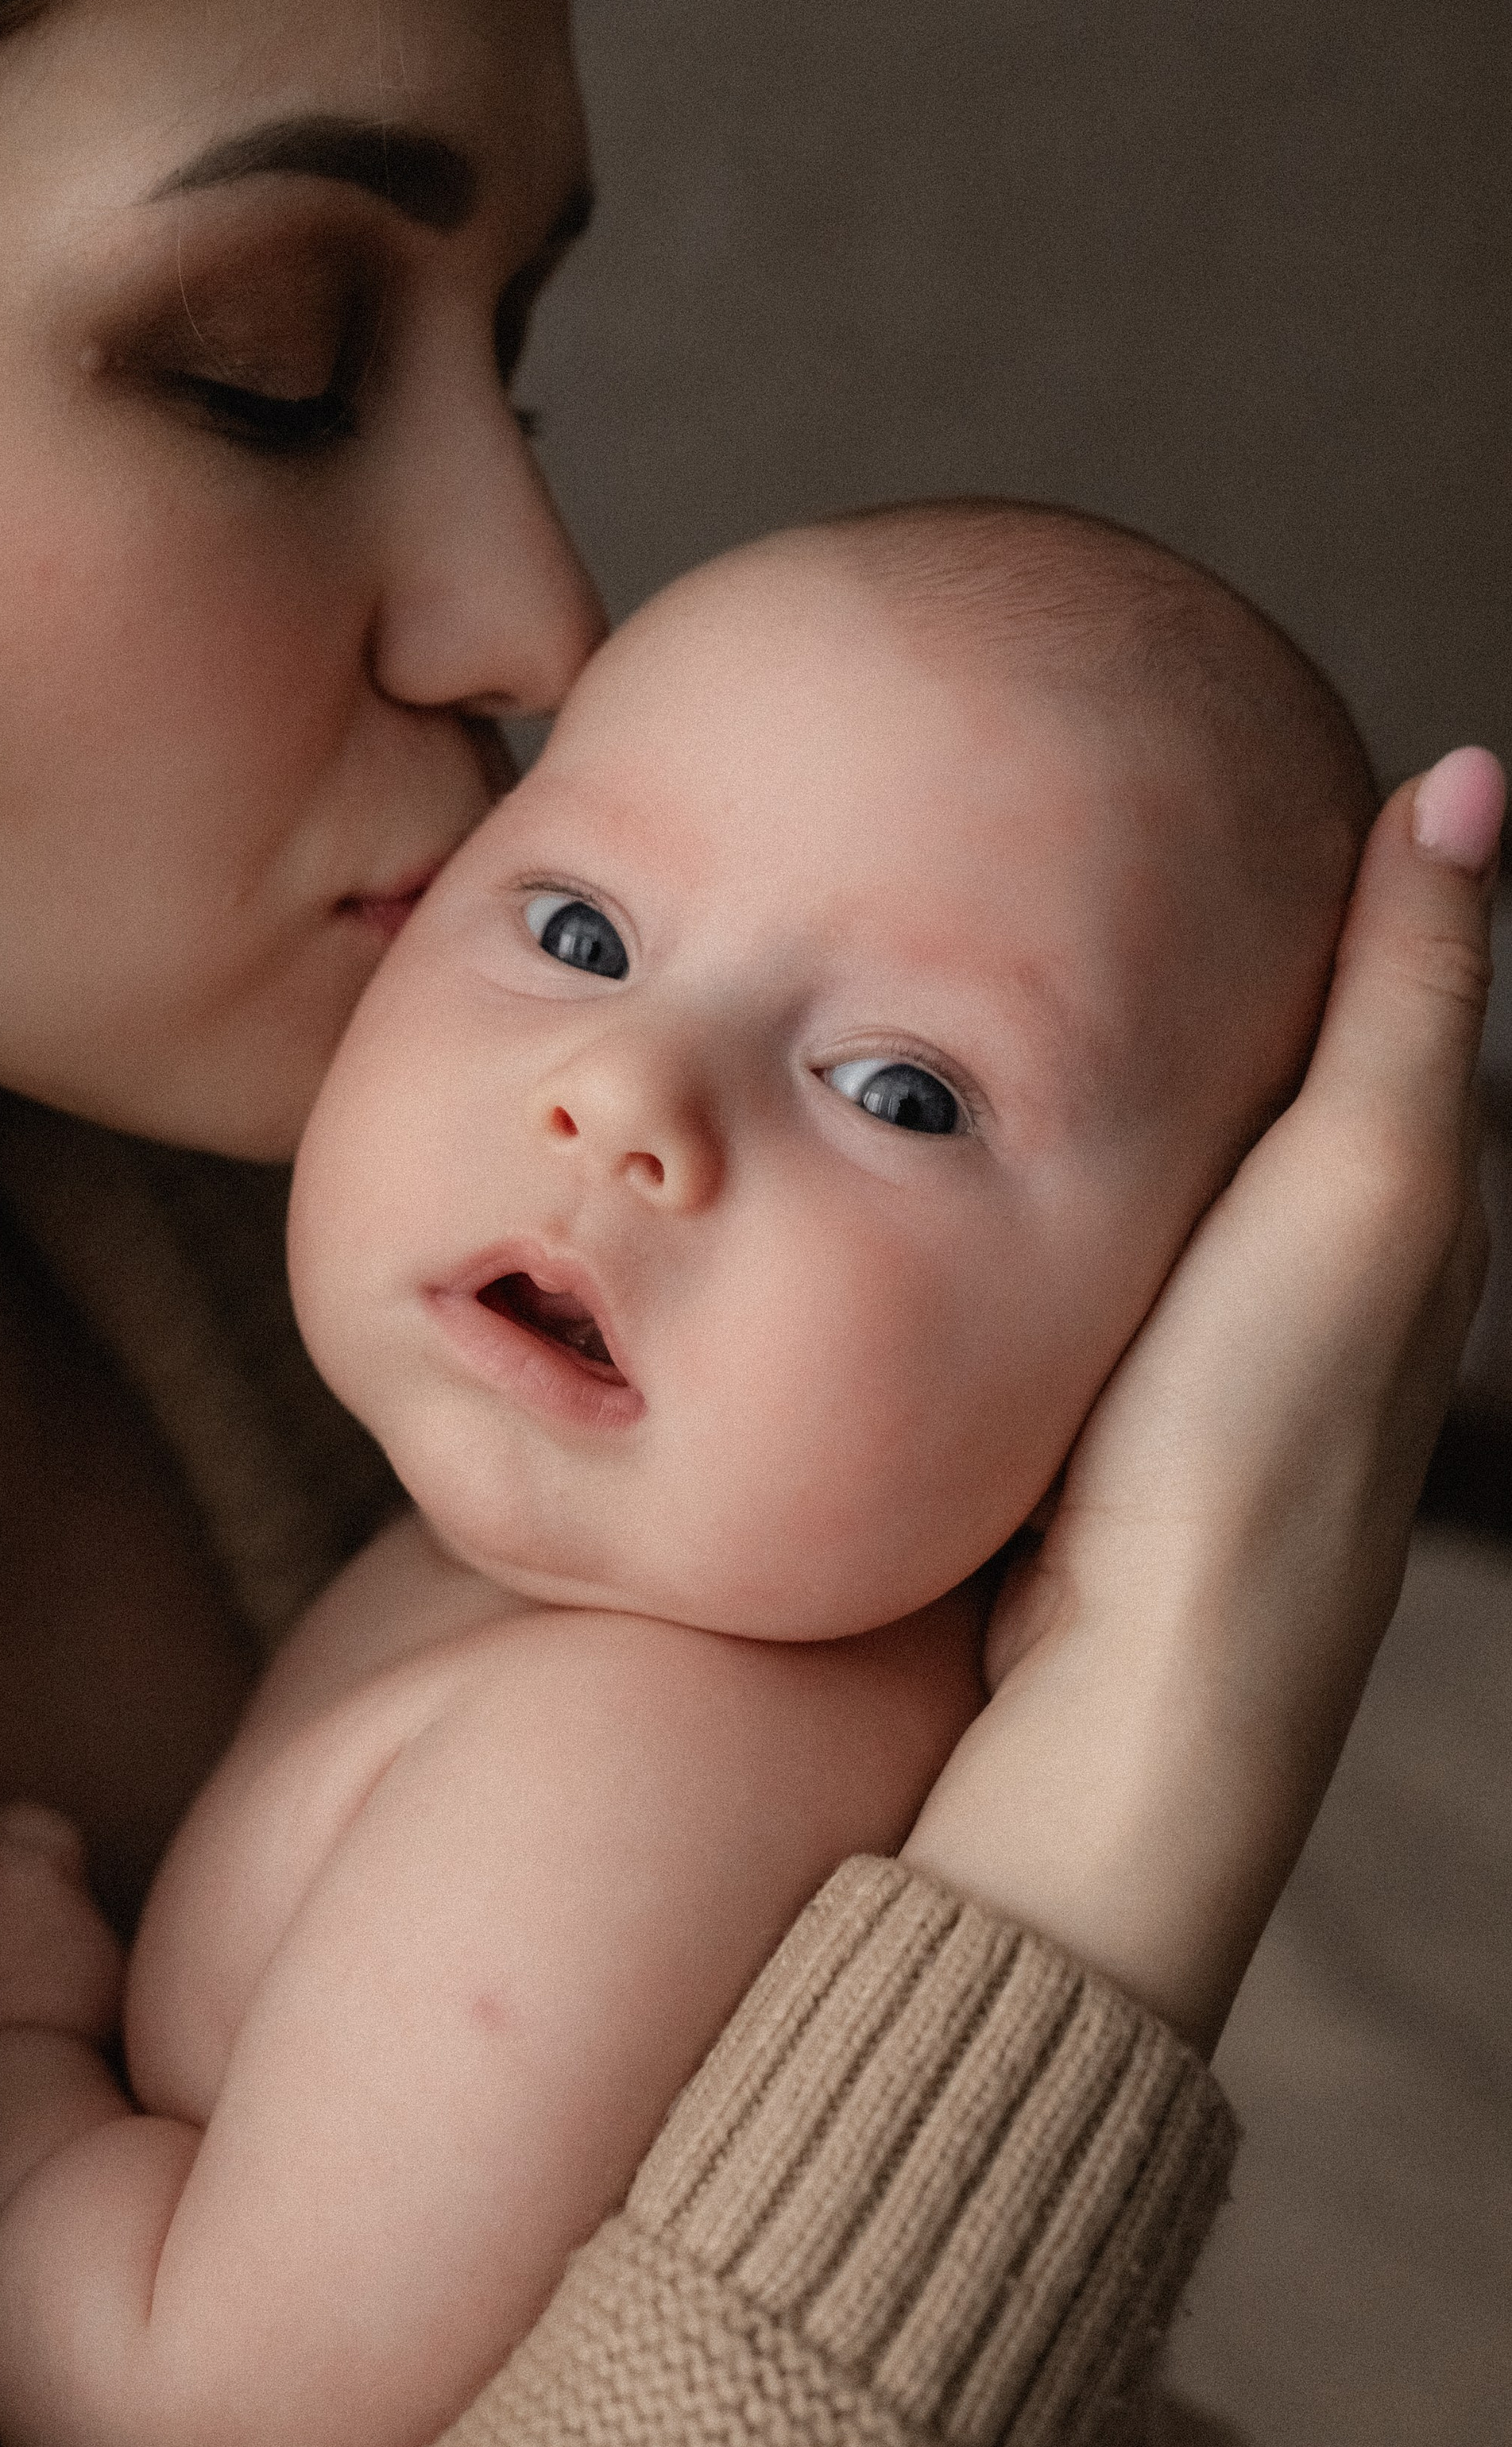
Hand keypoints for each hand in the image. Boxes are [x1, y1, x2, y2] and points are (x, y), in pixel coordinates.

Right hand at [904, 748, 1501, 2050]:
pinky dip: (1066, 1153)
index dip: (1332, 872)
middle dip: (1216, 950)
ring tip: (1012, 937)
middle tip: (1095, 819)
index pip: (1388, 989)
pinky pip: (1100, 1225)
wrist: (1139, 1692)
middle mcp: (1325, 1268)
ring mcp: (1213, 1334)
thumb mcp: (1358, 1180)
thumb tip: (1475, 772)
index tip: (1223, 754)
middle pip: (1282, 1064)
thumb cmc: (1253, 1439)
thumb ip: (1404, 992)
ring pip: (1178, 1146)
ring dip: (1119, 1052)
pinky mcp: (1109, 1386)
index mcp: (1407, 1202)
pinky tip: (983, 1134)